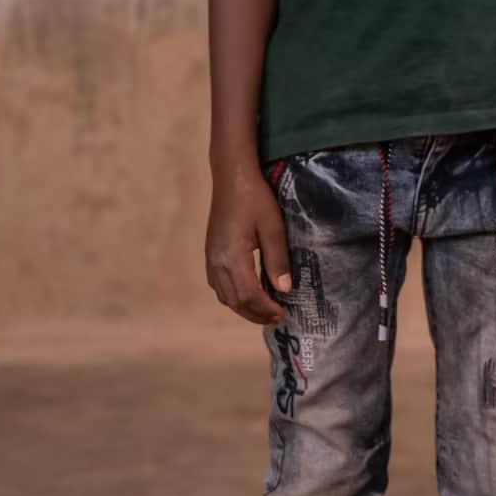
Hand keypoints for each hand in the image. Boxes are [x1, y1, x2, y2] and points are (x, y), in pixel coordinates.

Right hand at [205, 167, 291, 325]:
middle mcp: (217, 262)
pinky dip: (233, 295)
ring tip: (265, 310)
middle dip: (255, 314)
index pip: (248, 295)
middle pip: (234, 301)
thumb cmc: (256, 198)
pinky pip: (218, 284)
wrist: (232, 176)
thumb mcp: (273, 227)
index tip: (283, 314)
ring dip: (243, 307)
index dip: (265, 309)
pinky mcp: (211, 252)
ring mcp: (211, 258)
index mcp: (232, 257)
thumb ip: (277, 260)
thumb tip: (284, 290)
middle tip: (277, 319)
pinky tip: (248, 293)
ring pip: (224, 295)